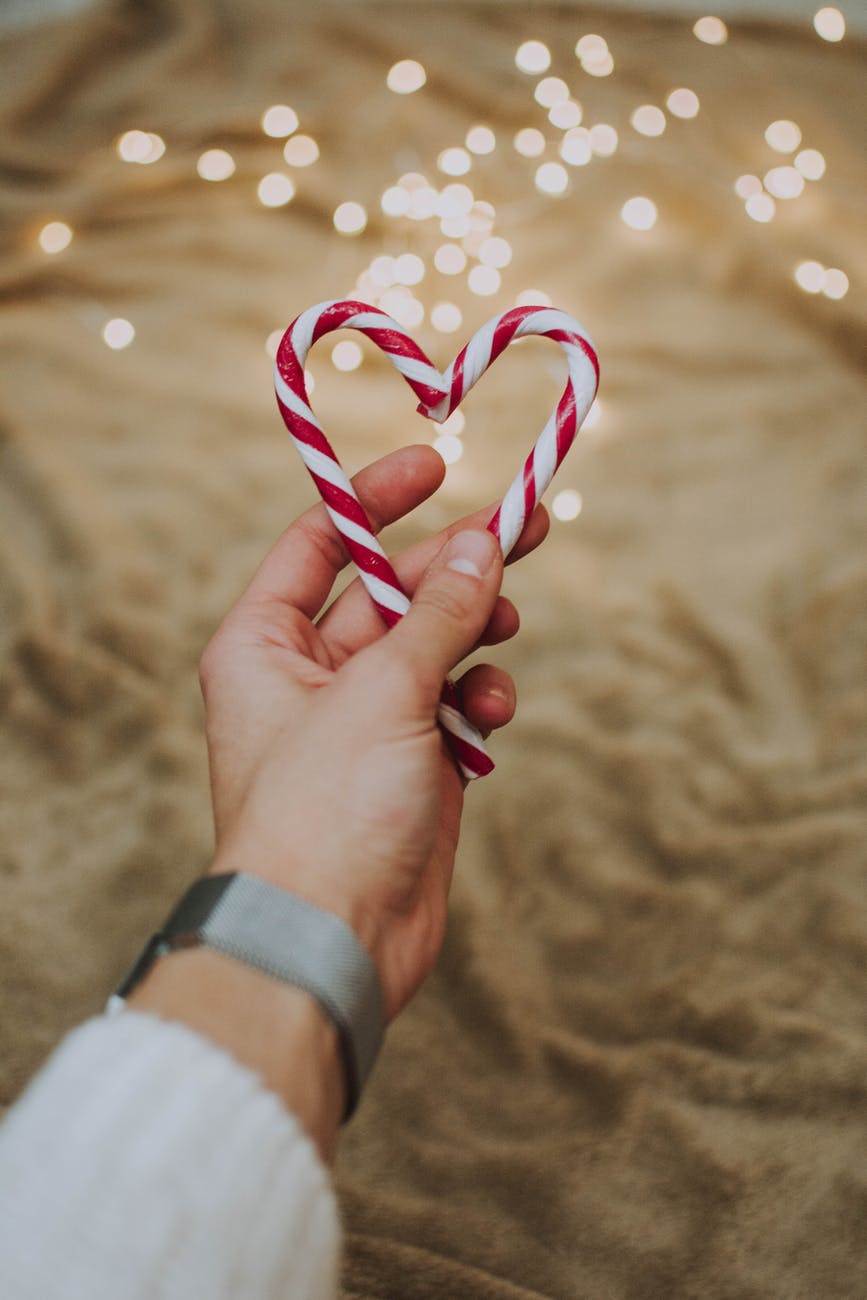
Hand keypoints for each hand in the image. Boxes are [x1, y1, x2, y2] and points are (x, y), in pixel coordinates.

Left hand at [199, 443, 547, 1019]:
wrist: (332, 939)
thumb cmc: (327, 810)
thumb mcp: (383, 690)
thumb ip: (439, 613)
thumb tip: (484, 543)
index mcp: (265, 642)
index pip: (322, 540)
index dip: (377, 498)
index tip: (440, 463)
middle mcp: (310, 674)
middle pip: (391, 590)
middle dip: (455, 565)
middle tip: (527, 528)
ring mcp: (365, 721)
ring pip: (433, 646)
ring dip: (474, 634)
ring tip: (503, 633)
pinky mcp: (412, 765)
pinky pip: (454, 703)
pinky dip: (479, 698)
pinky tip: (489, 711)